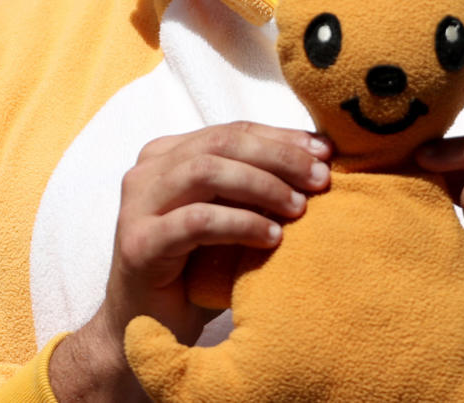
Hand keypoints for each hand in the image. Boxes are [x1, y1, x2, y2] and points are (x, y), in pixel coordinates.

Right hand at [49, 121, 331, 401]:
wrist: (147, 332)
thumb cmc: (196, 271)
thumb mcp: (230, 216)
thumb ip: (255, 184)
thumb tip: (319, 157)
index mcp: (168, 153)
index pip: (234, 130)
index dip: (282, 137)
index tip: (325, 153)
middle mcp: (148, 170)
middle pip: (223, 142)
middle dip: (279, 157)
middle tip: (320, 180)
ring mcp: (137, 204)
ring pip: (207, 172)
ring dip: (262, 186)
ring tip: (299, 208)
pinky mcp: (138, 242)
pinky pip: (198, 220)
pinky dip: (241, 223)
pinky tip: (272, 238)